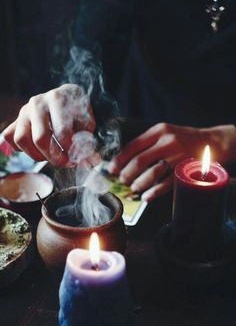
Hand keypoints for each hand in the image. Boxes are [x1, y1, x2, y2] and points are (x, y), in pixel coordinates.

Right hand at [2, 84, 95, 165]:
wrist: (66, 98)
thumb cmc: (77, 113)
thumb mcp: (87, 124)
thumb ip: (87, 143)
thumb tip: (92, 162)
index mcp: (58, 99)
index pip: (62, 132)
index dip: (70, 150)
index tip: (76, 158)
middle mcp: (38, 102)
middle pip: (40, 138)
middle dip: (54, 157)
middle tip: (64, 162)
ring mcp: (24, 111)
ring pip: (21, 139)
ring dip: (37, 155)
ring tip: (50, 156)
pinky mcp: (16, 119)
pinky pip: (10, 138)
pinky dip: (22, 149)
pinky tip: (37, 149)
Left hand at [108, 122, 235, 201]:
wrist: (211, 143)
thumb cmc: (183, 139)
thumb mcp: (165, 133)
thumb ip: (147, 143)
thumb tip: (124, 160)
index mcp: (159, 130)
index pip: (133, 145)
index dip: (119, 159)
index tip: (111, 169)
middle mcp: (168, 142)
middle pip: (140, 160)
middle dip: (126, 173)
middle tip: (122, 180)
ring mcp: (177, 156)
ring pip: (152, 173)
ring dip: (139, 184)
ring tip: (133, 188)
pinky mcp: (185, 170)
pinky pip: (166, 184)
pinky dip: (154, 192)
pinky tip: (146, 197)